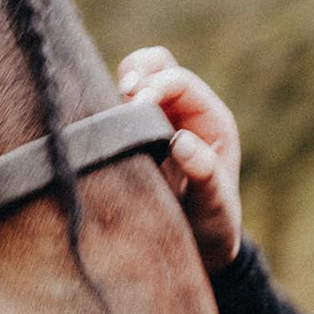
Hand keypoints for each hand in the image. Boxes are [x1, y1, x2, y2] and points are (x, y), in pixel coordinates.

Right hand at [117, 47, 242, 273]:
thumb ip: (206, 176)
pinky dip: (106, 104)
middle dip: (137, 71)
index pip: (180, 81)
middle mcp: (185, 113)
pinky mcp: (134, 134)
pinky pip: (117, 103)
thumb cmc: (211, 228)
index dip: (157, 85)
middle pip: (157, 63)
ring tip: (109, 106)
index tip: (135, 106)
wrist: (197, 250)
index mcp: (210, 121)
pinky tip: (98, 123)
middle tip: (122, 96)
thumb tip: (183, 142)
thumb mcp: (216, 208)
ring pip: (135, 75)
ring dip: (120, 83)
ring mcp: (158, 120)